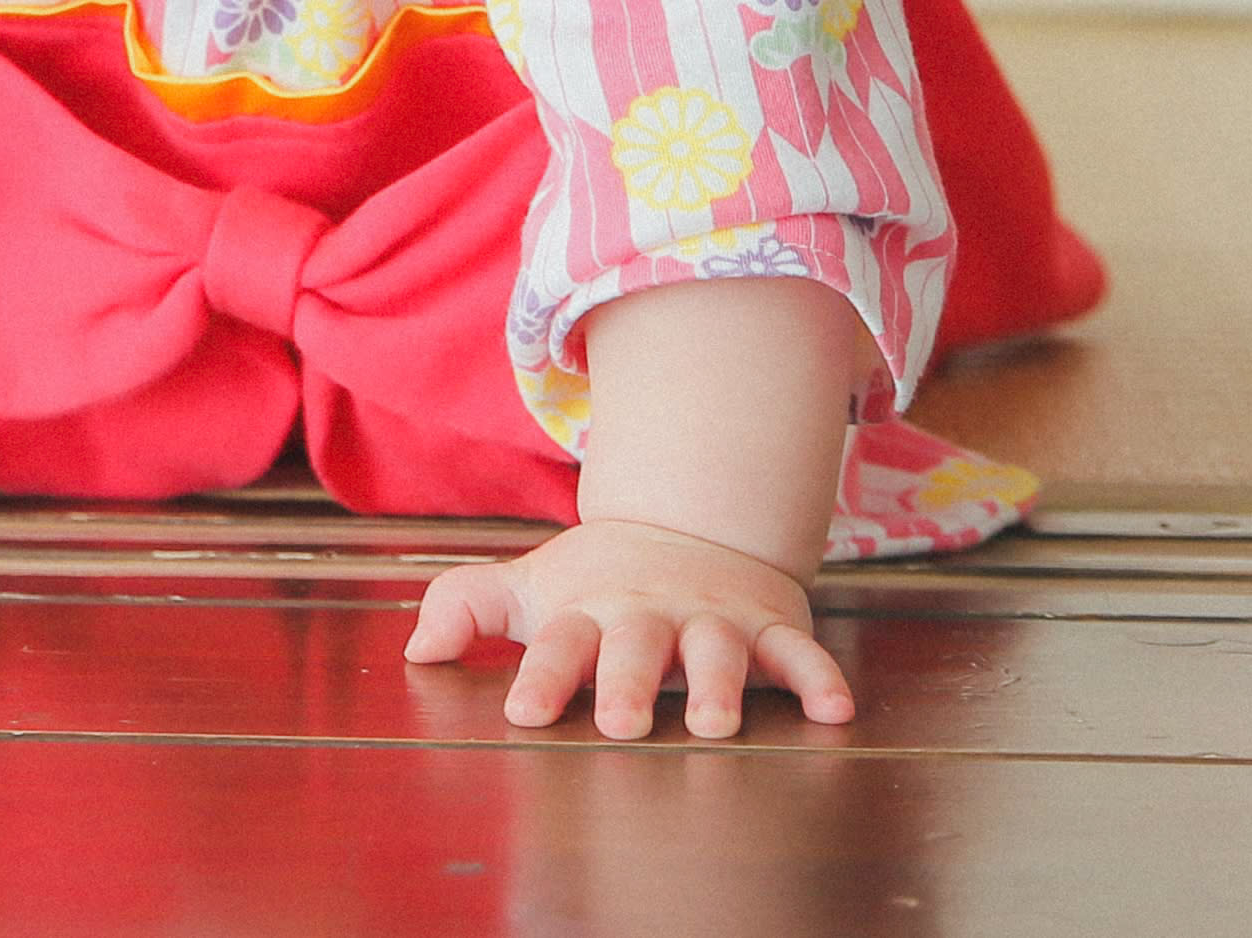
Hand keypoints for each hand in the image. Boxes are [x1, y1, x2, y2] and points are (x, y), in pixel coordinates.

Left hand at [406, 516, 850, 738]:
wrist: (690, 525)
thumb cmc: (598, 581)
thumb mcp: (531, 588)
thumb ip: (468, 608)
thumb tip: (415, 648)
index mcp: (589, 611)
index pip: (559, 643)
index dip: (543, 675)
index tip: (525, 711)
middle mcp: (650, 615)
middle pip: (637, 647)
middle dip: (629, 682)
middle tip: (619, 723)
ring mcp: (712, 618)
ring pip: (718, 651)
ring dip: (719, 686)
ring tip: (715, 726)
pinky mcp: (768, 626)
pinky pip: (799, 651)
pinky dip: (819, 676)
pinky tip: (836, 708)